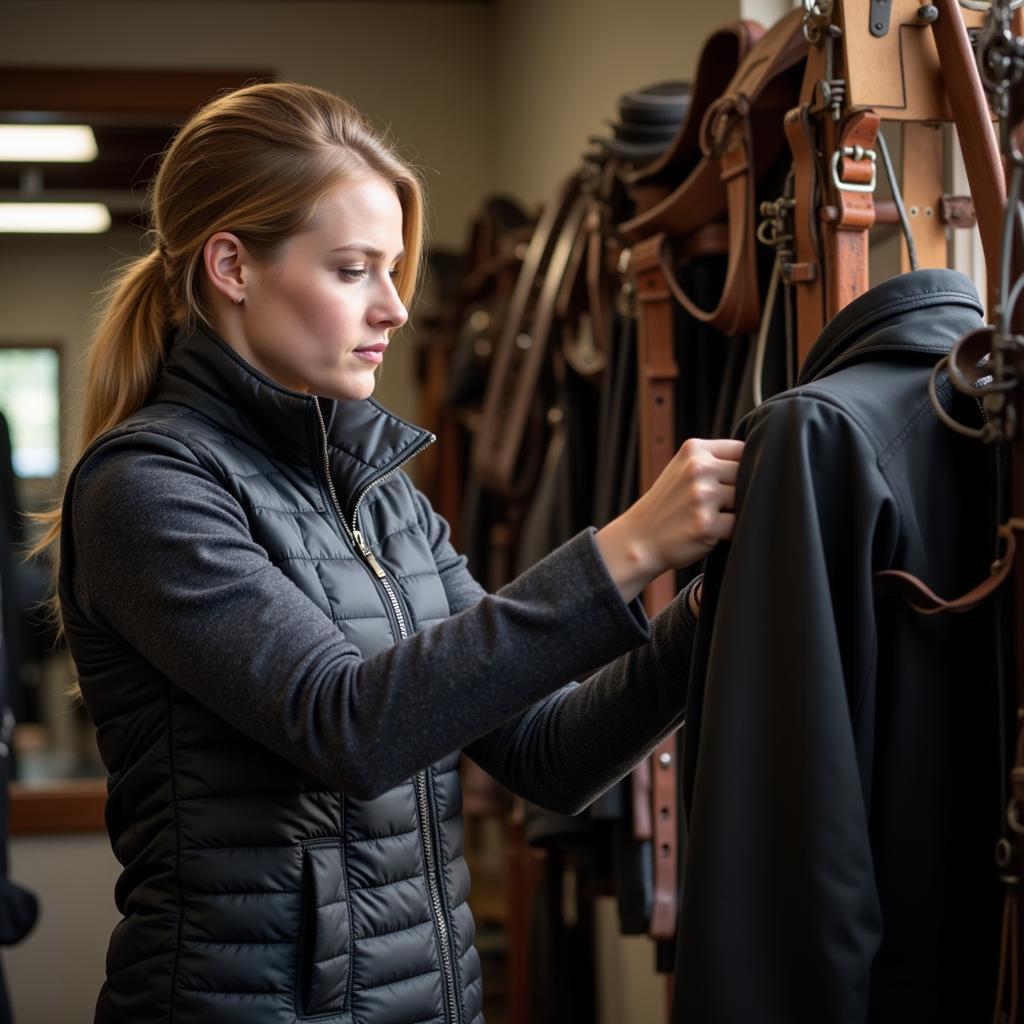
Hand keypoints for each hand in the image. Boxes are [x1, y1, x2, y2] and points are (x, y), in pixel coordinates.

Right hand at [595, 437, 743, 603]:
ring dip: (733, 511)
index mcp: (694, 449)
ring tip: (710, 516)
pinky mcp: (706, 524)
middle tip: (715, 504)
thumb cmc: (669, 505)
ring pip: (744, 498)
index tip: (727, 481)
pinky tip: (709, 531)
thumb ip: (716, 459)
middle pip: (747, 473)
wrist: (639, 539)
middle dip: (737, 490)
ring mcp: (701, 496)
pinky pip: (738, 524)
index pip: (742, 449)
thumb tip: (764, 461)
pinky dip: (729, 531)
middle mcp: (697, 469)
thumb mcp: (683, 469)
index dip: (743, 466)